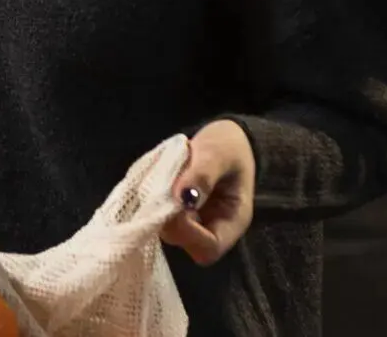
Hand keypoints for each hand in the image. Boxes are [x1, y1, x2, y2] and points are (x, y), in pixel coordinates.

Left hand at [161, 119, 255, 264]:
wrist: (226, 138)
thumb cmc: (228, 146)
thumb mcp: (218, 154)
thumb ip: (202, 176)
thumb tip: (182, 198)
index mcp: (232, 221)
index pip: (209, 248)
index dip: (187, 233)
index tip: (174, 203)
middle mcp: (213, 227)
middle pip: (184, 242)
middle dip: (167, 219)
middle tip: (161, 188)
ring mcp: (194, 221)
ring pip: (168, 230)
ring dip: (157, 209)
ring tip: (161, 181)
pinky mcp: (178, 212)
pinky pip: (160, 216)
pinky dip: (153, 203)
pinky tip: (156, 183)